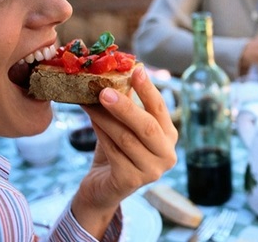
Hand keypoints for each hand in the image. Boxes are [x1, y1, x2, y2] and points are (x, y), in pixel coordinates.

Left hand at [71, 66, 178, 237]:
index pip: (160, 109)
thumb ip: (126, 106)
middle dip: (125, 107)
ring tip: (88, 102)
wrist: (104, 187)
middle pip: (146, 127)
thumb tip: (114, 73)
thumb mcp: (126, 126)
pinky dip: (100, 134)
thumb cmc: (117, 151)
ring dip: (104, 118)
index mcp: (169, 136)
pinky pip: (113, 152)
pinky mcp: (131, 181)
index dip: (149, 89)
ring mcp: (151, 171)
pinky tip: (90, 121)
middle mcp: (167, 155)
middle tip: (104, 91)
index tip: (137, 70)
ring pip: (126, 138)